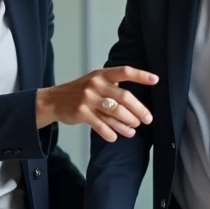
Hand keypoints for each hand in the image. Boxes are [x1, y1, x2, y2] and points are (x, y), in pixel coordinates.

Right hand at [35, 66, 157, 141]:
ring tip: (133, 130)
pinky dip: (110, 132)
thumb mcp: (94, 81)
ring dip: (127, 123)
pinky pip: (101, 125)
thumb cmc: (79, 91)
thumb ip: (112, 86)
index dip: (141, 75)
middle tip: (147, 119)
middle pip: (123, 97)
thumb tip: (135, 102)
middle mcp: (95, 84)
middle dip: (138, 110)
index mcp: (102, 74)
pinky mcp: (81, 113)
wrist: (53, 100)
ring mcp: (88, 99)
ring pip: (114, 112)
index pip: (125, 72)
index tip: (155, 80)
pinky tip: (115, 136)